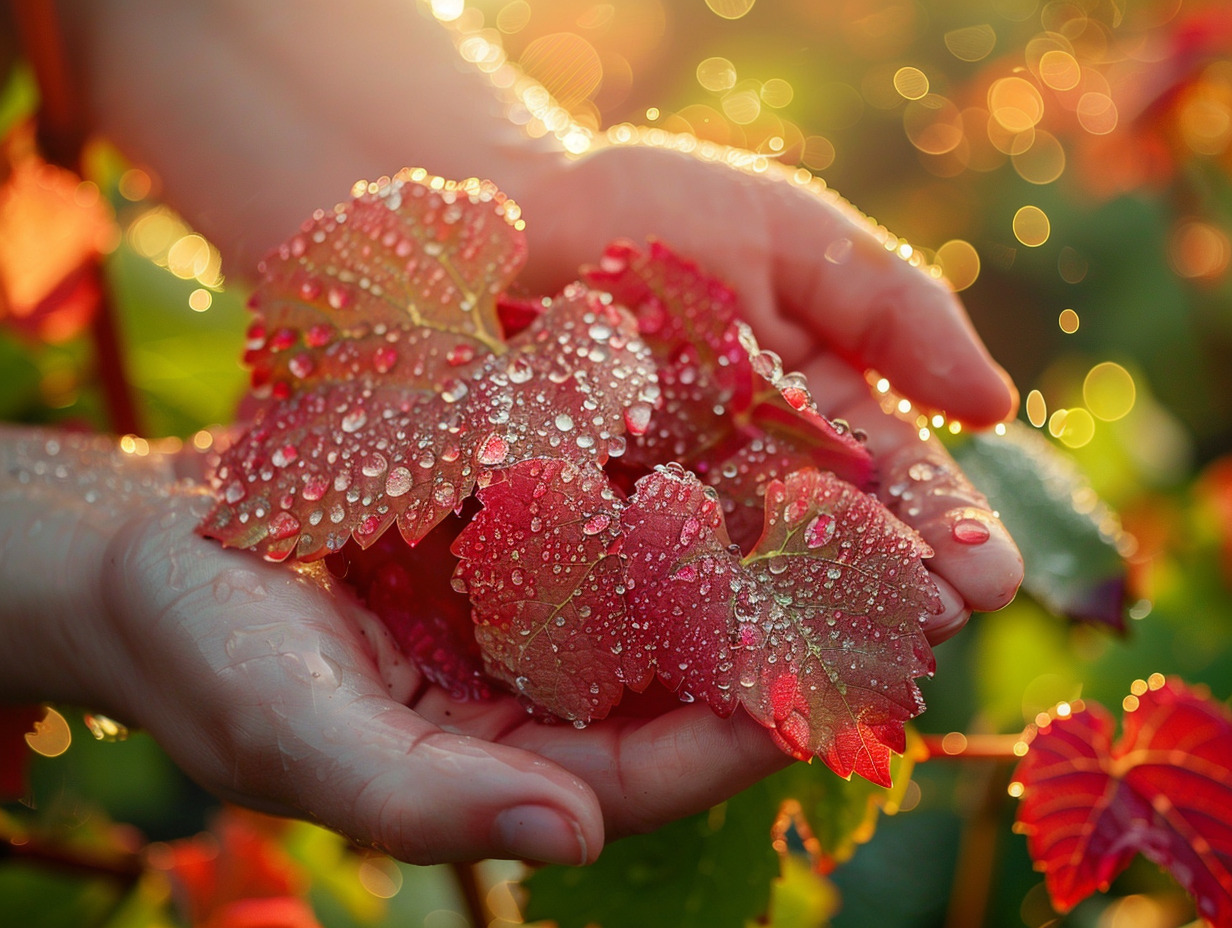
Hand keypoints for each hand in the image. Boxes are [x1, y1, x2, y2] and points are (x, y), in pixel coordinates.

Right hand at [0, 430, 785, 865]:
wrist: (147, 547)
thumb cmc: (202, 654)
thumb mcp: (293, 733)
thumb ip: (421, 798)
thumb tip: (570, 837)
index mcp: (499, 769)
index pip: (640, 771)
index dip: (728, 739)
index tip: (817, 694)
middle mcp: (533, 698)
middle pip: (673, 687)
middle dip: (773, 649)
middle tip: (881, 607)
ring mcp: (527, 613)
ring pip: (658, 597)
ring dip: (743, 560)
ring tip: (840, 516)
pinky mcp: (512, 532)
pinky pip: (607, 517)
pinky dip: (665, 489)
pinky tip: (728, 443)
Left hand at [514, 144, 1023, 640]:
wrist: (516, 216)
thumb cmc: (658, 212)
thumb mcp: (790, 237)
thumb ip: (891, 308)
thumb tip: (995, 405)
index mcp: (820, 414)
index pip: (899, 480)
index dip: (945, 527)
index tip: (993, 575)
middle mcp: (755, 479)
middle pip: (834, 550)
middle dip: (887, 598)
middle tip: (932, 638)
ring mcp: (673, 511)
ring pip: (750, 587)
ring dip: (800, 631)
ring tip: (850, 675)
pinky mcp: (589, 530)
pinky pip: (639, 582)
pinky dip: (679, 624)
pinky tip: (716, 669)